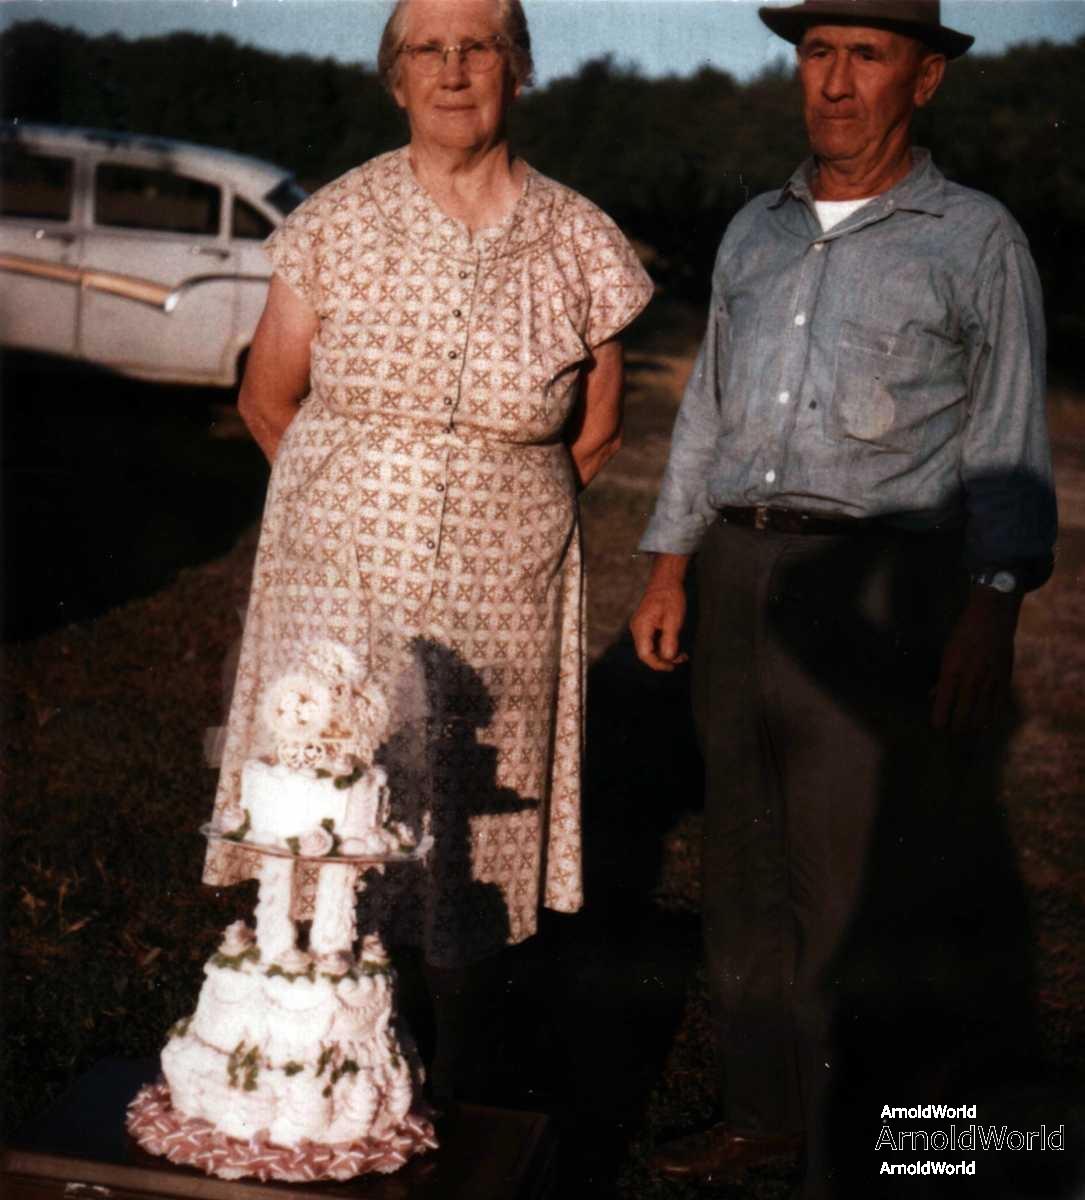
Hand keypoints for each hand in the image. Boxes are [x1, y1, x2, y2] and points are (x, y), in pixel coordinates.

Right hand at [630, 553, 690, 670]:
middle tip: (681, 659)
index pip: (645, 654)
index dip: (658, 664)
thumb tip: (668, 658)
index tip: (672, 666)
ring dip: (664, 654)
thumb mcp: (674, 620)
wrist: (665, 580)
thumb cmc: (670, 597)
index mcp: (641, 627)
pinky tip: (674, 647)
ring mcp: (639, 627)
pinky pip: (651, 641)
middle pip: (646, 653)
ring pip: (649, 648)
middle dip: (663, 660)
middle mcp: (637, 628)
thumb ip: (670, 641)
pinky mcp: (644, 625)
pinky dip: (662, 646)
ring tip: (681, 655)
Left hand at [931, 586, 1021, 733]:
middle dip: (954, 729)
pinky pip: (998, 708)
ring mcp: (990, 682)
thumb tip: (933, 698)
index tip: (937, 726)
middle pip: (962, 720)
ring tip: (966, 729)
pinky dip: (990, 719)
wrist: (993, 617)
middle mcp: (970, 680)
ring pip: (981, 718)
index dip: (939, 722)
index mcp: (951, 673)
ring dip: (972, 727)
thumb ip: (942, 679)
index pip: (942, 709)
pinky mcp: (1005, 681)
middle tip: (951, 731)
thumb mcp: (947, 654)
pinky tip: (985, 724)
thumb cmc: (964, 635)